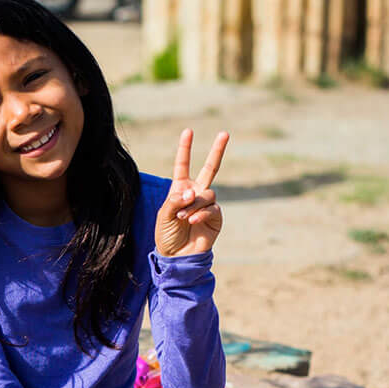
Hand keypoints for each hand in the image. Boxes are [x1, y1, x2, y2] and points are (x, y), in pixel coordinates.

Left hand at [154, 128, 228, 257]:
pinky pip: (212, 208)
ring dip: (193, 204)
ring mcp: (207, 204)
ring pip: (207, 193)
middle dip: (218, 150)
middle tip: (225, 133)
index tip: (188, 131)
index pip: (183, 165)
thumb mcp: (164, 215)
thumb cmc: (167, 235)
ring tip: (182, 217)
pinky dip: (200, 213)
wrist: (177, 256)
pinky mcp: (216, 217)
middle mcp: (196, 193)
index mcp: (180, 189)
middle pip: (210, 168)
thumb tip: (193, 192)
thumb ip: (175, 200)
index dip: (185, 148)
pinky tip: (191, 221)